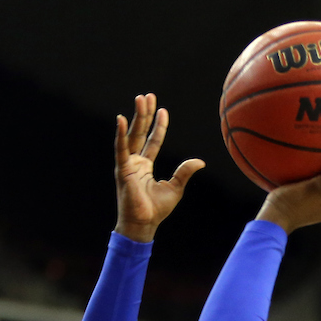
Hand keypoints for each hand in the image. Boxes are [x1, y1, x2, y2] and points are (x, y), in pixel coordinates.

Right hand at [114, 93, 204, 241]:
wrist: (144, 224)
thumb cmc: (157, 210)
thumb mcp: (176, 188)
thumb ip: (185, 172)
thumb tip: (200, 161)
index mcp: (145, 166)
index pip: (152, 141)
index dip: (158, 126)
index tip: (163, 110)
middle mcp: (135, 162)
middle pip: (140, 133)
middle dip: (144, 114)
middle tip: (147, 96)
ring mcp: (127, 164)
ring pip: (132, 135)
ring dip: (136, 117)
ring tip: (140, 99)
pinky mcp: (123, 169)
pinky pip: (121, 149)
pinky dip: (120, 134)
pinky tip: (120, 119)